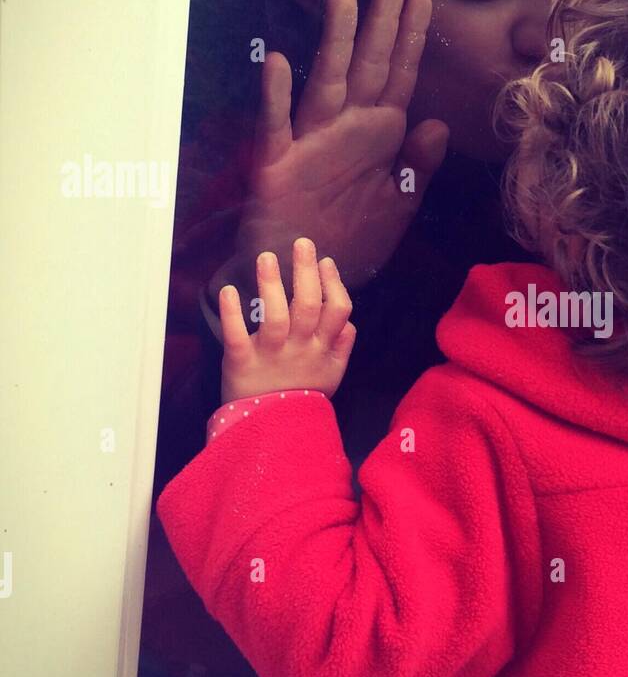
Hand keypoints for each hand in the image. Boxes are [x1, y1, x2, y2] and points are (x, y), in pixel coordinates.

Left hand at [218, 238, 355, 402]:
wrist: (272, 432)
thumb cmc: (302, 397)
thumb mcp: (333, 374)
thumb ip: (343, 345)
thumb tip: (349, 320)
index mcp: (323, 350)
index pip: (338, 311)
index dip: (333, 284)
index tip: (325, 262)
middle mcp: (300, 349)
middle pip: (308, 306)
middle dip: (306, 272)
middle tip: (302, 243)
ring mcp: (271, 356)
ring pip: (275, 317)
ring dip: (271, 285)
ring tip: (267, 257)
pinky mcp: (241, 363)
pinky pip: (237, 336)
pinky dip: (232, 314)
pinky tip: (229, 291)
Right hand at [229, 0, 449, 296]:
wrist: (306, 277)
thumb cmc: (350, 240)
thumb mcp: (396, 207)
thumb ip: (417, 168)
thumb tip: (438, 124)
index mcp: (378, 136)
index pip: (400, 75)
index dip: (411, 36)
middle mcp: (347, 128)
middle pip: (368, 64)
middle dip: (381, 19)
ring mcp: (311, 141)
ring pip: (326, 81)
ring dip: (335, 41)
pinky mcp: (277, 163)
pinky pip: (277, 126)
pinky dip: (276, 97)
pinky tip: (278, 63)